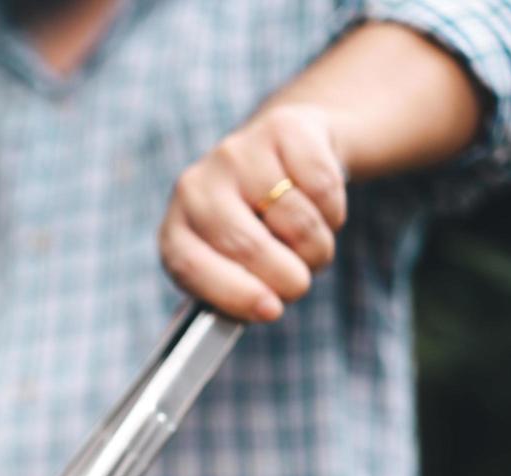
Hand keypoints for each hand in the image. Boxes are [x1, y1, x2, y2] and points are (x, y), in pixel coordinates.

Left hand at [159, 105, 349, 322]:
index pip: (191, 266)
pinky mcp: (280, 130)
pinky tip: (319, 206)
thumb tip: (265, 307)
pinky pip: (322, 189)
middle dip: (288, 277)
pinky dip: (334, 212)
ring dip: (317, 247)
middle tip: (300, 283)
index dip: (235, 294)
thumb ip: (238, 291)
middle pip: (246, 246)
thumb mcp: (234, 265)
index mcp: (176, 230)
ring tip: (309, 244)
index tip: (271, 310)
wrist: (286, 153)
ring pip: (295, 221)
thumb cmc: (259, 226)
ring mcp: (234, 154)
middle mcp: (194, 187)